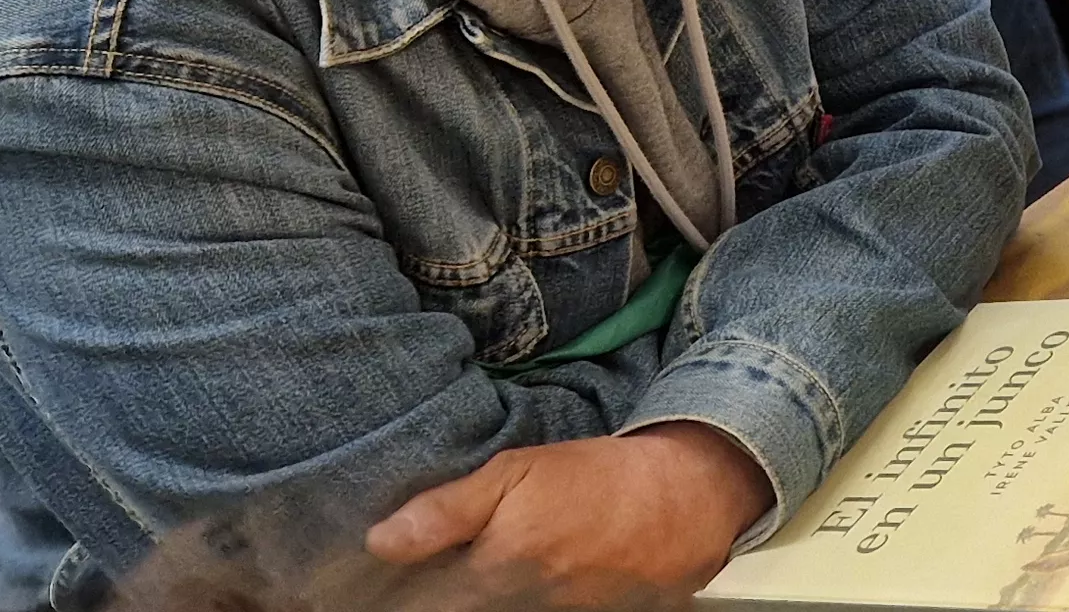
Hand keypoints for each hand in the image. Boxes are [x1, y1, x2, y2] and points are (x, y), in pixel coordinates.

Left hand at [368, 422, 771, 594]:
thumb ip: (448, 510)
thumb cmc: (596, 477)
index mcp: (498, 568)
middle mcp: (525, 605)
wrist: (688, 496)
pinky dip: (537, 602)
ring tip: (523, 565)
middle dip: (463, 591)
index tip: (410, 579)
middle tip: (480, 562)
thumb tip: (380, 542)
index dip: (418, 592)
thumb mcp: (518, 471)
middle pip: (471, 609)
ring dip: (502, 597)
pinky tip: (551, 578)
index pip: (431, 604)